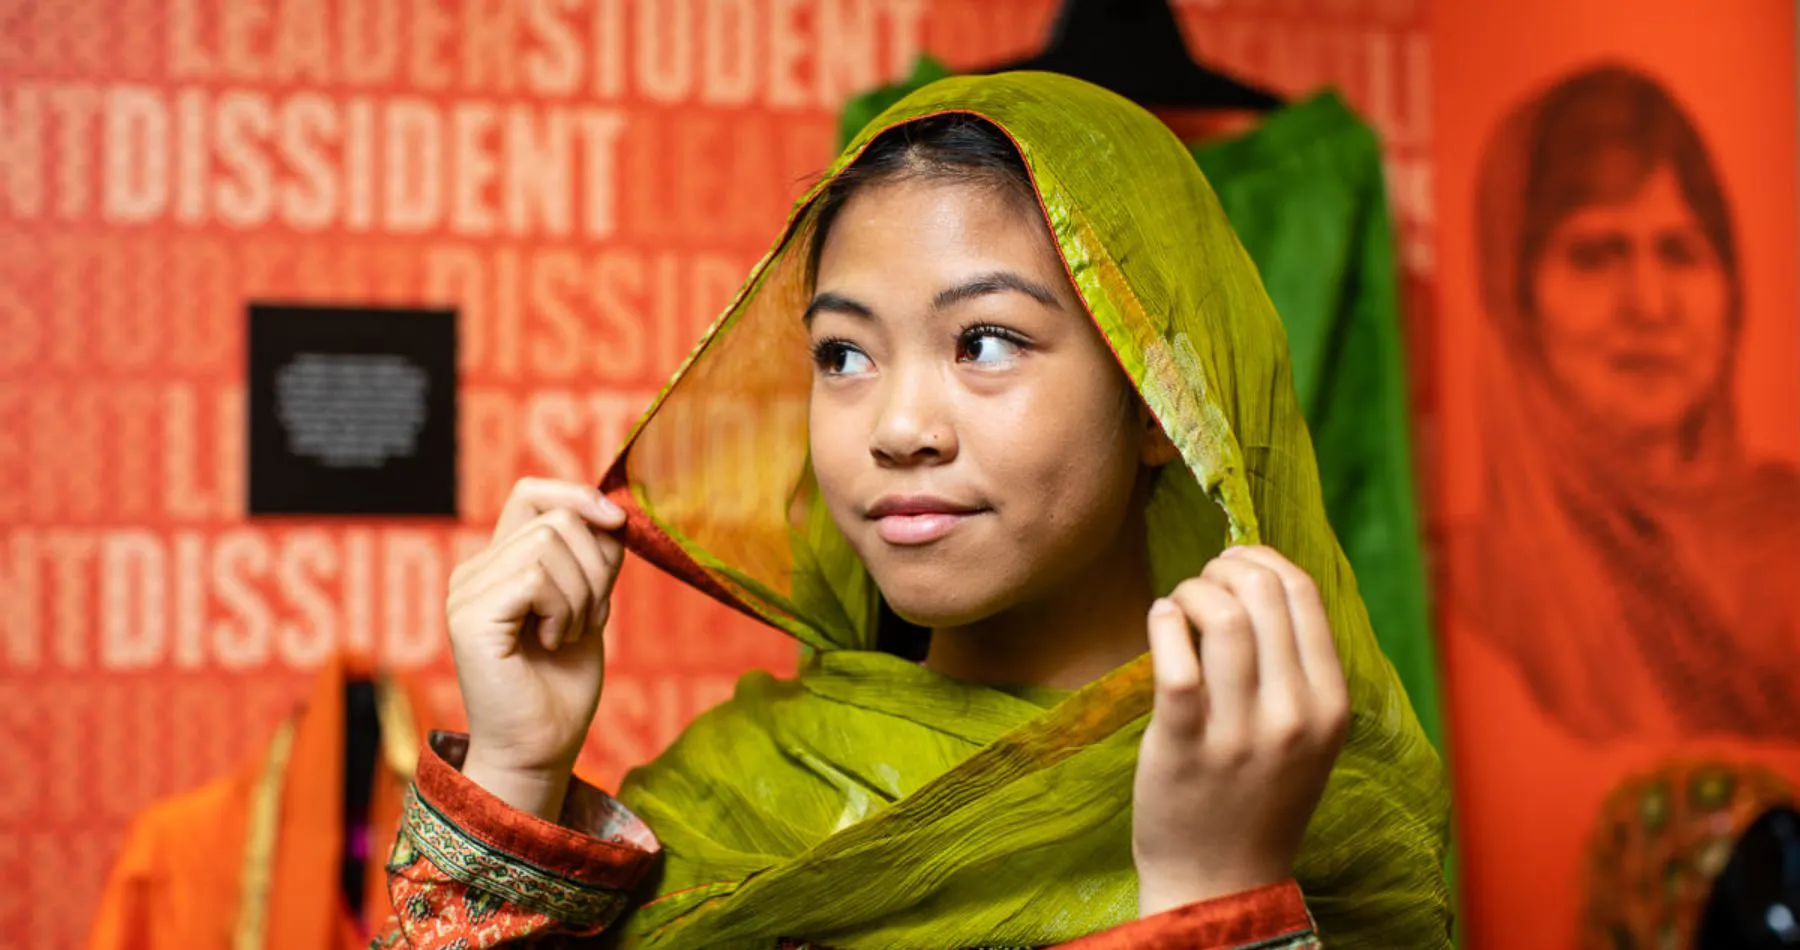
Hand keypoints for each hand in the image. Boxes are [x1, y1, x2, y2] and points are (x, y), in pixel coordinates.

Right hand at [447, 478, 626, 818]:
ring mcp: (465, 592)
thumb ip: (591, 557)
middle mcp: (474, 571)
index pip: (532, 493)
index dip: (578, 494)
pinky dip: (563, 609)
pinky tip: (552, 642)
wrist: (541, 749)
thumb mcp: (589, 603)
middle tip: (587, 619)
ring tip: (567, 634)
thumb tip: (614, 511)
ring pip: (549, 544)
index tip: (618, 522)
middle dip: (595, 567)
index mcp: (498, 563)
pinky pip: (536, 576)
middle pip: (556, 518)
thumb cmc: (564, 685)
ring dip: (582, 594)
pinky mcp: (468, 617)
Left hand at [1131, 545, 1348, 916]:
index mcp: (1331, 704)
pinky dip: (1164, 621)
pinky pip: (1176, 658)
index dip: (1263, 559)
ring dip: (1192, 589)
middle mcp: (1294, 714)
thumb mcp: (1306, 733)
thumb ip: (1298, 667)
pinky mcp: (1184, 743)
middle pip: (1263, 593)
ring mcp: (1240, 731)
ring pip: (1222, 616)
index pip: (1305, 594)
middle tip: (1201, 582)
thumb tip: (1265, 578)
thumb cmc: (1259, 795)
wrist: (1221, 879)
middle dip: (1224, 569)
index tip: (1234, 561)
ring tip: (1179, 604)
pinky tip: (1159, 621)